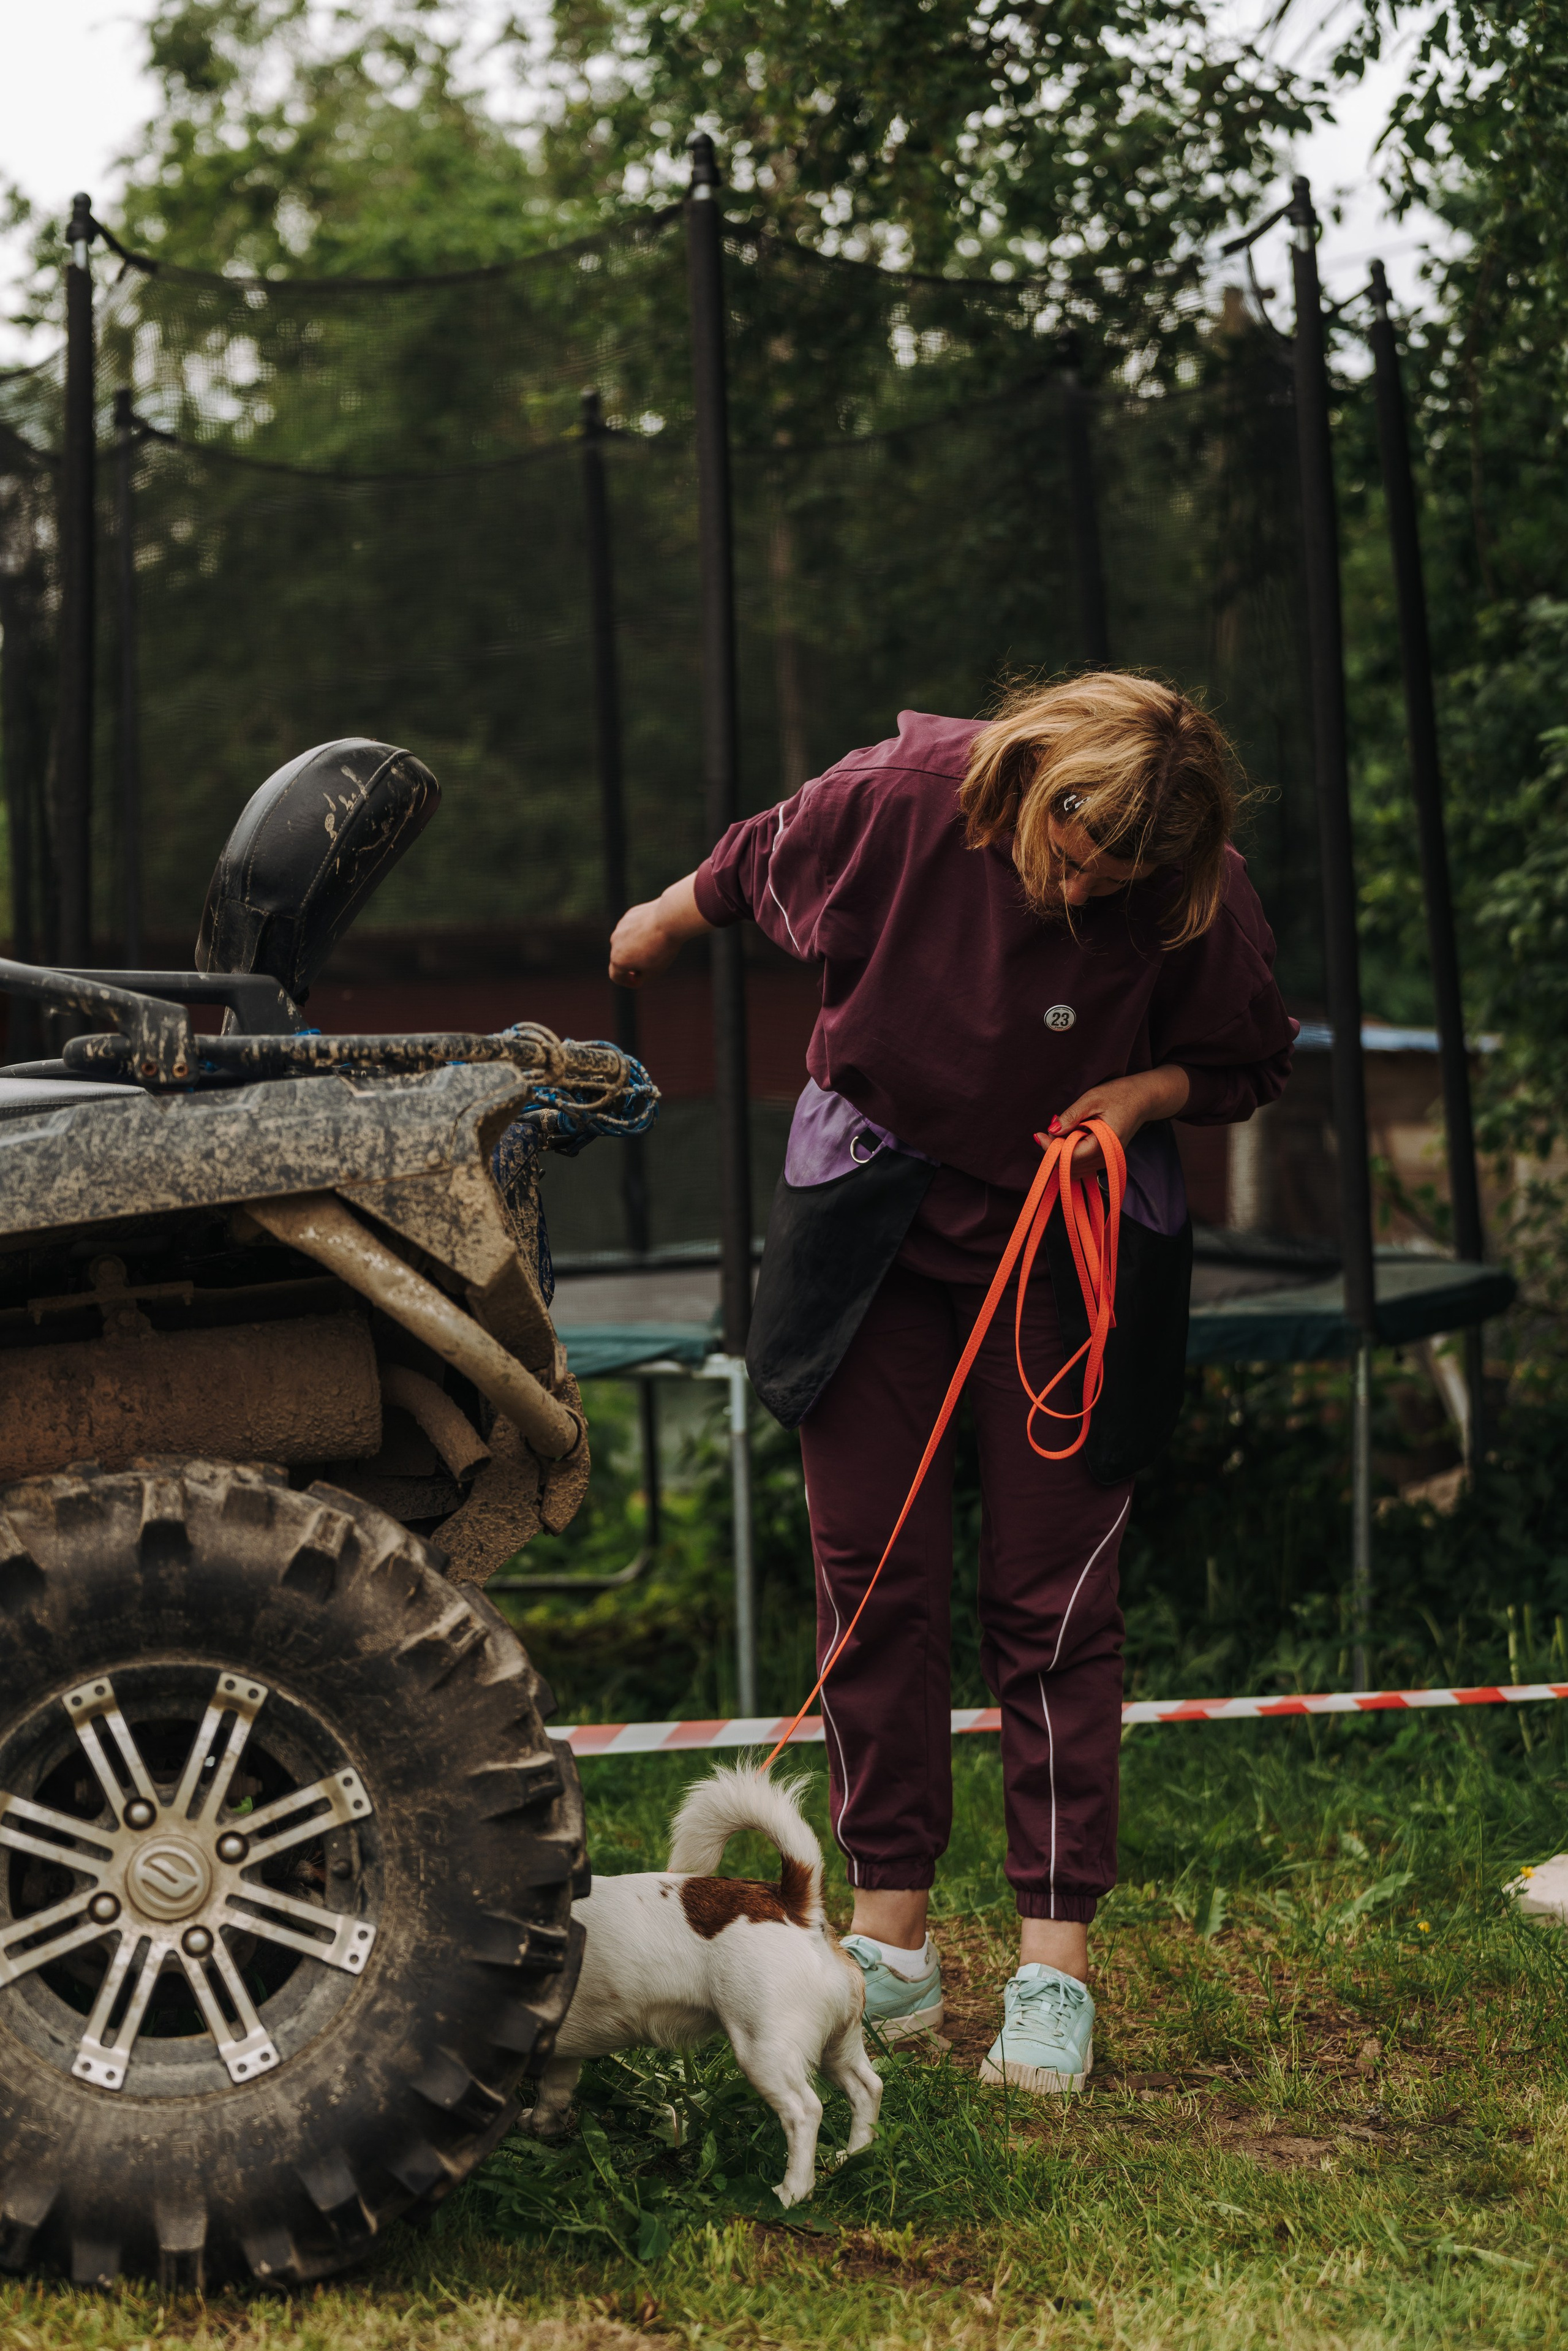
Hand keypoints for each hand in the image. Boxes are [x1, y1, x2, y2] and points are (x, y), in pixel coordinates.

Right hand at [609, 874, 710, 988]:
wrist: (670, 919)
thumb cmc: (663, 949)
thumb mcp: (654, 971)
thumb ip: (641, 978)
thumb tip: (636, 976)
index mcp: (618, 960)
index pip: (615, 976)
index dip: (626, 982)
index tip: (637, 981)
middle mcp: (615, 943)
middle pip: (620, 958)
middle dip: (631, 964)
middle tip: (648, 964)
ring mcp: (620, 927)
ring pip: (626, 942)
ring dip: (635, 947)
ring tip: (654, 946)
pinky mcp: (629, 916)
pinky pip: (632, 928)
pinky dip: (639, 933)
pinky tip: (654, 932)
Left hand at [1047, 1066, 1190, 1176]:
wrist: (1143, 1098)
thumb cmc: (1120, 1095)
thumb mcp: (1092, 1099)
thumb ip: (1072, 1116)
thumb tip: (1052, 1130)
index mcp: (1106, 1144)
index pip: (1072, 1156)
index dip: (1052, 1148)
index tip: (1038, 1134)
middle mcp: (1107, 1158)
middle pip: (1071, 1166)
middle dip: (1055, 1151)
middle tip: (1047, 1131)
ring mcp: (1107, 1160)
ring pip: (1076, 1168)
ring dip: (1062, 1154)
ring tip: (1059, 1133)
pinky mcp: (1105, 1158)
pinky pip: (1083, 1165)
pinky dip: (1071, 1155)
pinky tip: (1067, 1139)